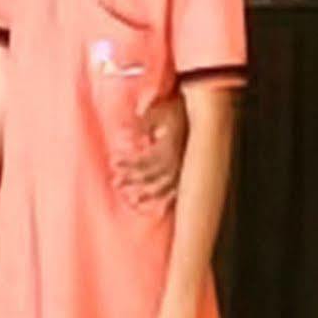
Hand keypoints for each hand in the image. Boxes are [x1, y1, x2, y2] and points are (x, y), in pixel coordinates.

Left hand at [113, 95, 185, 213]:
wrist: (203, 113)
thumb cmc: (177, 110)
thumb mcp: (157, 112)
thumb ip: (141, 123)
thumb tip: (122, 130)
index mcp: (168, 148)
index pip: (143, 160)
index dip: (127, 163)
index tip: (113, 162)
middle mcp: (176, 161)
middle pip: (150, 175)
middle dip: (131, 180)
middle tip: (115, 182)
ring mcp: (183, 168)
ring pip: (163, 186)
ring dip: (146, 193)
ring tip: (132, 198)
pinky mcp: (188, 171)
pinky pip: (178, 190)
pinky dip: (167, 198)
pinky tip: (159, 207)